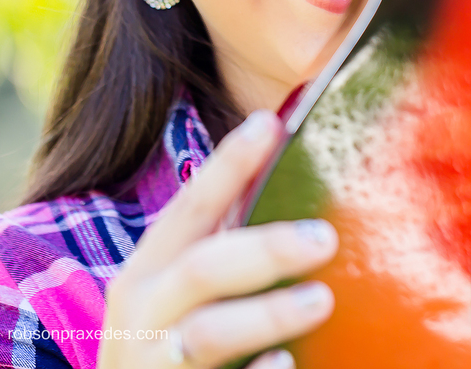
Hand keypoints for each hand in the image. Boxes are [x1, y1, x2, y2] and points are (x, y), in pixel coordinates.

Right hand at [98, 110, 337, 368]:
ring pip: (208, 336)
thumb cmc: (171, 338)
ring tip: (322, 300)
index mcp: (148, 270)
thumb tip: (285, 153)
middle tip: (326, 238)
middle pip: (203, 270)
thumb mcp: (182, 286)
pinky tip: (285, 362)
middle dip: (264, 250)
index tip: (270, 124)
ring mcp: (156, 363)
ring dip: (267, 314)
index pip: (191, 207)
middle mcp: (144, 313)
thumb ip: (223, 238)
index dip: (228, 164)